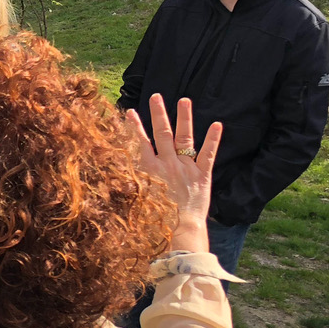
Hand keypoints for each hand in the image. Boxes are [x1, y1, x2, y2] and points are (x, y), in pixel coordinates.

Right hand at [126, 94, 221, 252]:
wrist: (179, 231)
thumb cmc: (154, 222)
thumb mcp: (134, 201)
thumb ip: (125, 186)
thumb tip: (111, 176)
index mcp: (148, 170)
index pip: (139, 142)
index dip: (134, 126)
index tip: (129, 111)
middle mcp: (167, 164)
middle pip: (162, 133)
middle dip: (158, 113)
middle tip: (156, 96)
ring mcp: (186, 167)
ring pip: (185, 137)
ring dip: (184, 117)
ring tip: (184, 100)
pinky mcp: (202, 175)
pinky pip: (208, 154)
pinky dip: (213, 139)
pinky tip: (218, 125)